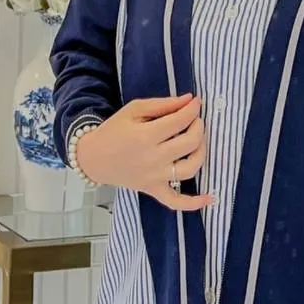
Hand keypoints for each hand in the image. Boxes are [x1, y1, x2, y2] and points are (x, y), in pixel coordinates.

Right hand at [75, 93, 212, 212]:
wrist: (93, 157)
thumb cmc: (113, 130)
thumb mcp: (133, 110)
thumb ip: (162, 104)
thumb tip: (189, 100)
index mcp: (146, 135)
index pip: (180, 121)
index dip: (192, 110)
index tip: (196, 103)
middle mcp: (153, 158)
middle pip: (189, 143)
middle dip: (199, 127)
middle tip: (195, 120)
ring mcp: (155, 177)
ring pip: (190, 169)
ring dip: (201, 153)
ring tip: (199, 142)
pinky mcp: (154, 190)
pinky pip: (176, 202)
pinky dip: (194, 203)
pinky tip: (210, 198)